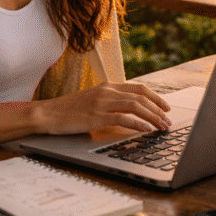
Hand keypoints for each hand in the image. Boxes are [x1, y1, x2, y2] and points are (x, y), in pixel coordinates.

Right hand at [36, 82, 172, 134]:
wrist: (47, 114)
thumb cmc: (68, 111)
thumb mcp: (92, 101)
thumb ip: (109, 102)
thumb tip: (130, 112)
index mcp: (107, 86)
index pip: (138, 88)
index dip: (155, 97)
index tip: (166, 107)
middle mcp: (106, 92)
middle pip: (140, 97)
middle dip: (158, 110)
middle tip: (168, 121)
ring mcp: (101, 103)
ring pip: (135, 106)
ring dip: (152, 117)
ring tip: (162, 127)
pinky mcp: (96, 117)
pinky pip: (123, 118)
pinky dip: (138, 124)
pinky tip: (146, 130)